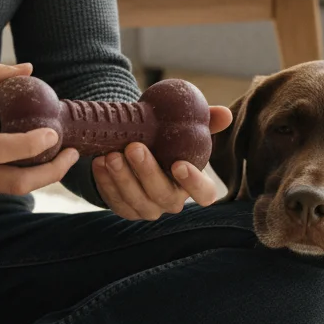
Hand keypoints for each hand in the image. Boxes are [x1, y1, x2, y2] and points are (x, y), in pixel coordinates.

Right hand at [0, 62, 79, 202]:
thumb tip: (28, 69)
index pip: (5, 151)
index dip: (35, 146)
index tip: (55, 134)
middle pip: (17, 183)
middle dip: (52, 173)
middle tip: (72, 155)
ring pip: (8, 189)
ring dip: (35, 175)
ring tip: (54, 156)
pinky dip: (9, 175)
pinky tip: (20, 160)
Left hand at [93, 105, 232, 220]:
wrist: (138, 147)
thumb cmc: (169, 140)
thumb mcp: (186, 130)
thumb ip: (207, 121)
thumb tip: (225, 114)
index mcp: (194, 185)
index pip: (204, 193)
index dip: (194, 183)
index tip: (179, 163)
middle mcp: (172, 201)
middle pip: (162, 195)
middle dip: (147, 172)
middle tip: (134, 148)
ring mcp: (147, 208)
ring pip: (135, 200)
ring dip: (122, 178)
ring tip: (111, 155)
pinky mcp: (125, 208)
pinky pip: (114, 200)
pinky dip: (105, 182)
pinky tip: (99, 163)